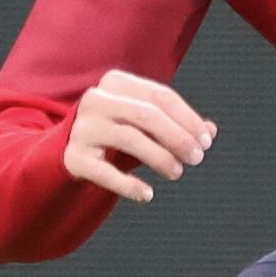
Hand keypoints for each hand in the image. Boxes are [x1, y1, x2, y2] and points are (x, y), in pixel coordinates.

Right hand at [64, 70, 216, 204]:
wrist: (65, 149)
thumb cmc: (115, 131)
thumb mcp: (144, 122)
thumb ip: (176, 124)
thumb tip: (210, 131)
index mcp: (116, 82)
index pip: (161, 96)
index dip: (188, 119)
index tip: (206, 141)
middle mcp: (96, 100)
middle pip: (147, 115)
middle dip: (177, 137)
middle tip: (196, 158)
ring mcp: (82, 128)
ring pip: (129, 139)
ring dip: (159, 158)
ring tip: (177, 172)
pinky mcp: (72, 157)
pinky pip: (105, 172)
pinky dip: (128, 185)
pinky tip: (147, 194)